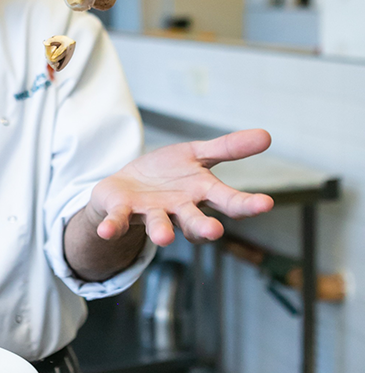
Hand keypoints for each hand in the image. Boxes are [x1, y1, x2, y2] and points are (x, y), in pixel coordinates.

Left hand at [90, 128, 274, 245]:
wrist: (127, 184)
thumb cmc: (168, 173)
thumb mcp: (197, 154)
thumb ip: (228, 148)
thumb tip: (267, 135)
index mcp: (201, 194)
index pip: (228, 202)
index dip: (246, 204)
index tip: (266, 204)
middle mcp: (179, 210)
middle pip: (194, 221)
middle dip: (203, 227)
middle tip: (214, 231)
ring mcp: (151, 213)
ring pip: (160, 225)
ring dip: (161, 231)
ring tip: (164, 237)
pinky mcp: (123, 212)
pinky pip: (118, 221)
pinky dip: (112, 227)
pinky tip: (106, 232)